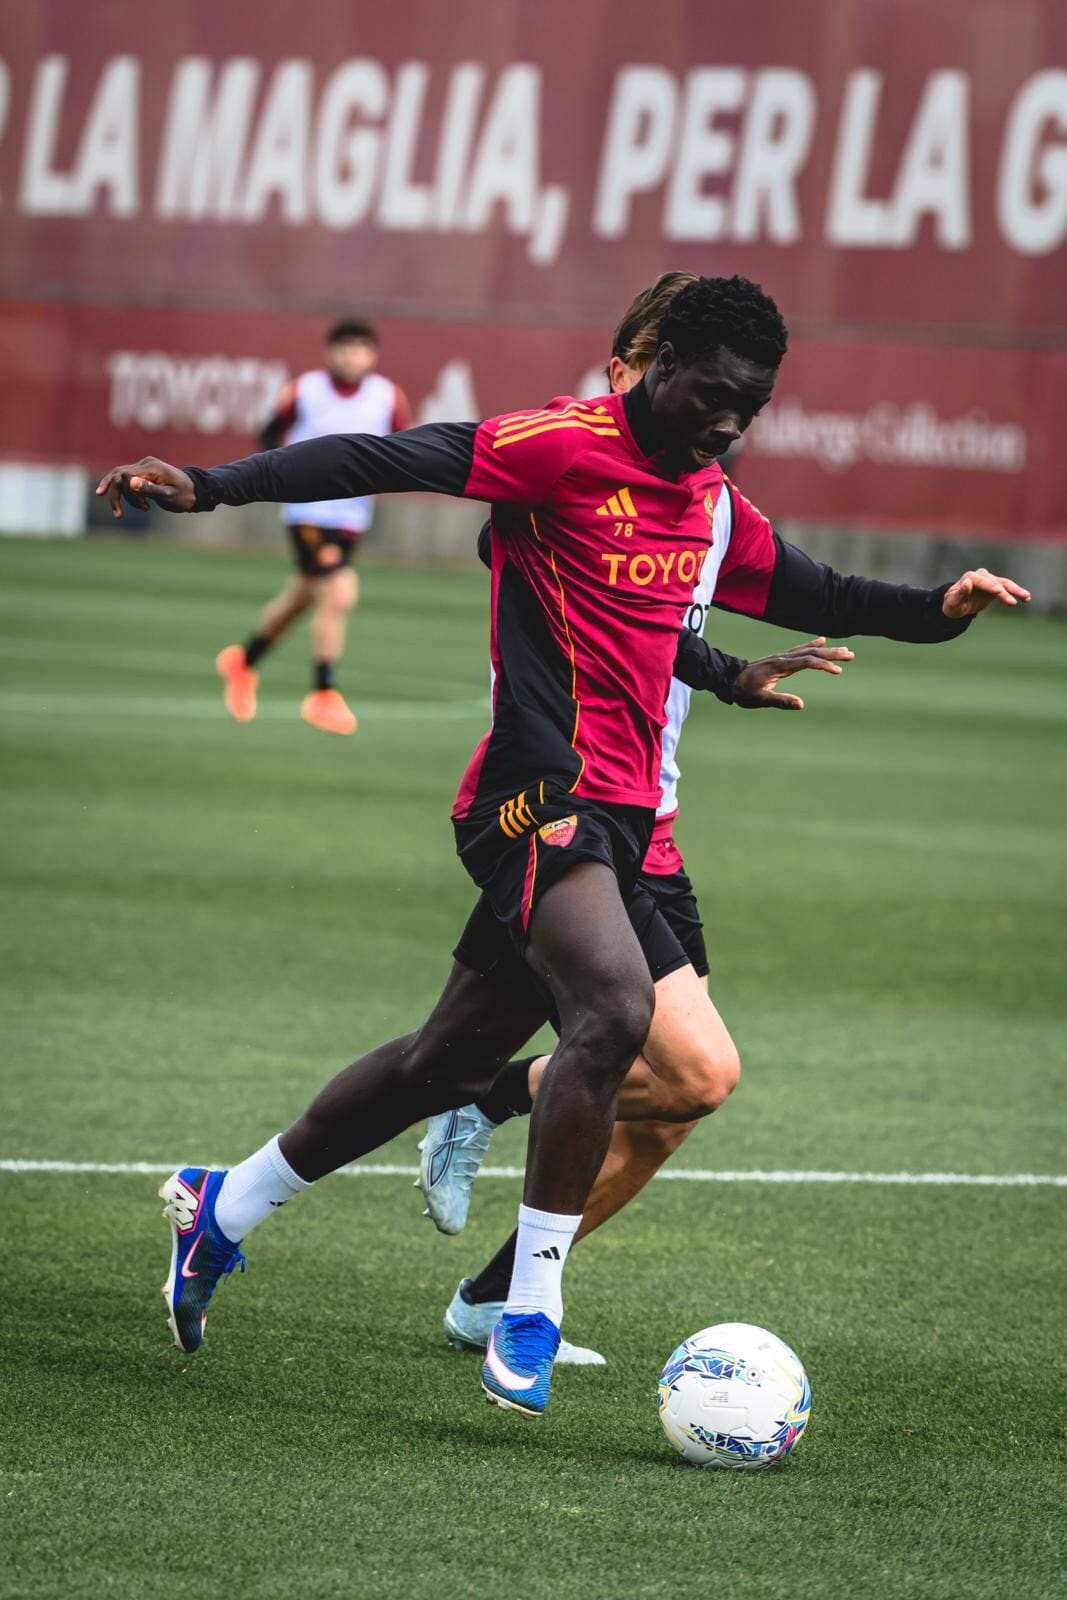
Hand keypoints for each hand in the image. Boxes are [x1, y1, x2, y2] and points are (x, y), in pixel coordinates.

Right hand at [95, 457, 195, 518]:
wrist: (196, 491)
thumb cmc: (184, 495)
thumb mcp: (168, 495)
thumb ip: (150, 489)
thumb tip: (130, 483)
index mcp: (151, 467)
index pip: (123, 475)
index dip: (119, 492)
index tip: (127, 510)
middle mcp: (145, 463)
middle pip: (117, 475)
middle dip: (115, 495)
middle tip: (119, 515)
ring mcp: (144, 467)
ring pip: (121, 479)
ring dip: (125, 497)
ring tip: (145, 508)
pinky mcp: (144, 473)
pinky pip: (128, 482)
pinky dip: (130, 495)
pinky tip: (143, 505)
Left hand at [734, 638, 853, 710]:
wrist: (729, 678)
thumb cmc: (743, 691)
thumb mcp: (760, 699)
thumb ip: (780, 701)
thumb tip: (800, 704)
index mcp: (780, 667)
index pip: (807, 662)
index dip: (823, 665)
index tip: (837, 671)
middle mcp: (783, 658)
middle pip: (812, 653)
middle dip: (832, 654)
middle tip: (851, 654)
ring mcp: (782, 657)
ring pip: (809, 650)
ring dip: (827, 650)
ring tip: (845, 651)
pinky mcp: (781, 658)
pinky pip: (801, 649)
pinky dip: (813, 645)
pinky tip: (822, 641)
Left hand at [942, 568, 1030, 617]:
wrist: (957, 605)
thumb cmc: (953, 604)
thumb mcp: (953, 602)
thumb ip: (960, 593)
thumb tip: (968, 581)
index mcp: (969, 577)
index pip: (981, 580)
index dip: (990, 586)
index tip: (999, 592)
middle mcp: (981, 576)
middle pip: (995, 582)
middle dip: (1004, 591)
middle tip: (1012, 601)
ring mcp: (990, 580)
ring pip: (1004, 584)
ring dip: (1016, 590)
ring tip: (1026, 597)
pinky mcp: (996, 586)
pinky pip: (1008, 589)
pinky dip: (1017, 592)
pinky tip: (1026, 598)